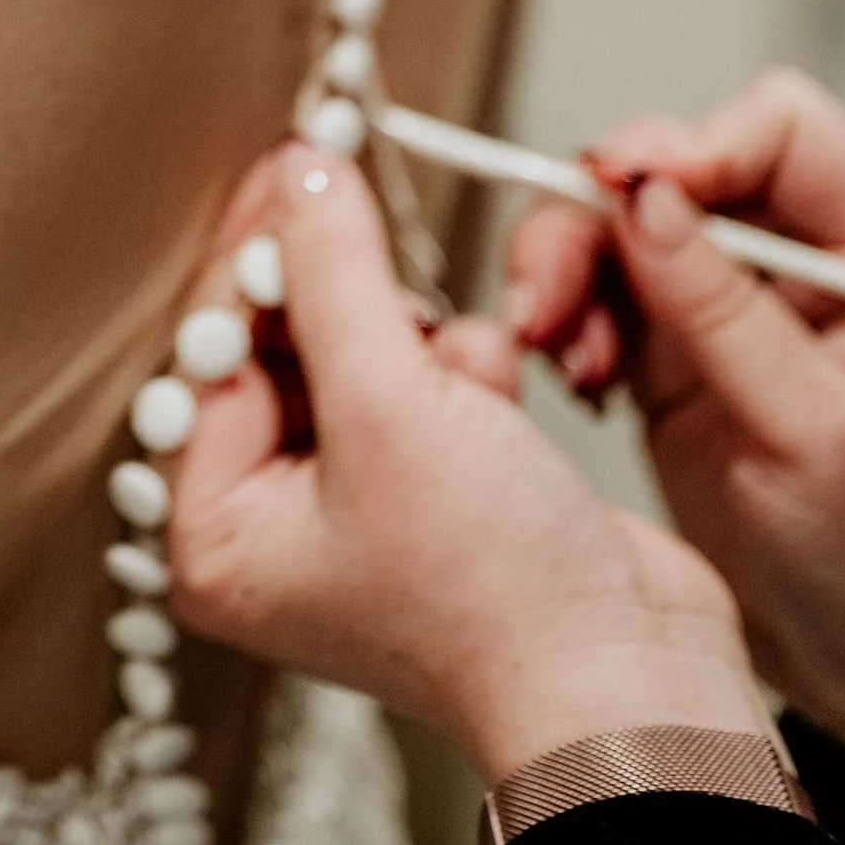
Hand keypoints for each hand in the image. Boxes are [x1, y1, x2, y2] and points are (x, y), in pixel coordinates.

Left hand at [168, 144, 765, 786]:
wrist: (636, 681)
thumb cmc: (497, 595)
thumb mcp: (389, 406)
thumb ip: (332, 273)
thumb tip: (298, 171)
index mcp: (215, 532)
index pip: (209, 352)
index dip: (255, 255)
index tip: (291, 162)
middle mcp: (271, 526)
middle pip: (283, 347)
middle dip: (356, 310)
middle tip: (380, 244)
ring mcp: (357, 509)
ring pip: (364, 352)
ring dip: (423, 344)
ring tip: (464, 384)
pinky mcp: (435, 491)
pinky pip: (423, 386)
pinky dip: (465, 375)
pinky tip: (500, 406)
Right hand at [507, 67, 844, 756]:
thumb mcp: (820, 437)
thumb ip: (729, 312)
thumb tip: (649, 200)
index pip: (782, 133)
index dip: (702, 144)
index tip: (635, 190)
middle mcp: (793, 258)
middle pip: (674, 167)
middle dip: (598, 214)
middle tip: (549, 283)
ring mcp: (724, 300)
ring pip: (616, 224)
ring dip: (565, 271)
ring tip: (550, 344)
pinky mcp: (668, 346)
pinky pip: (593, 292)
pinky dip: (562, 321)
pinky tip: (570, 373)